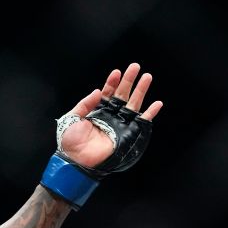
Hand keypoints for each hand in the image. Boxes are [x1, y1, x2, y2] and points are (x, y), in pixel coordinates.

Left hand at [40, 63, 162, 208]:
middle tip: (135, 67)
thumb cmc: (70, 141)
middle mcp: (110, 116)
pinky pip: (141, 122)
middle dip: (129, 80)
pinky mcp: (128, 134)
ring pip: (133, 104)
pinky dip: (150, 113)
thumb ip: (85, 103)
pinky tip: (157, 103)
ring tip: (147, 77)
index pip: (108, 93)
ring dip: (141, 91)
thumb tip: (99, 90)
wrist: (76, 160)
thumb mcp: (72, 118)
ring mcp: (120, 124)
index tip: (117, 72)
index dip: (112, 82)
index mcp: (97, 111)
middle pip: (122, 94)